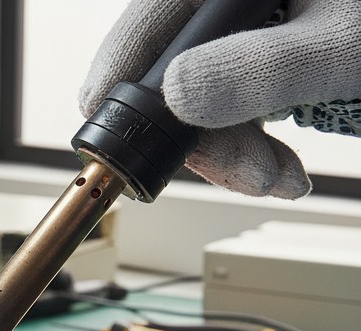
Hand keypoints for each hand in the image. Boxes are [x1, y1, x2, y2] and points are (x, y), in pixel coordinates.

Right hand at [79, 0, 360, 199]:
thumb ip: (262, 69)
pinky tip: (274, 164)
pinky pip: (223, 96)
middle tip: (252, 179)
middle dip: (202, 138)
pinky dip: (244, 138)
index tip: (127, 148)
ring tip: (277, 179)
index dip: (123, 88)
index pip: (149, 22)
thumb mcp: (343, 46)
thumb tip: (178, 96)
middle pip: (168, 67)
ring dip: (227, 149)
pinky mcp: (254, 46)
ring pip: (194, 91)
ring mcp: (239, 19)